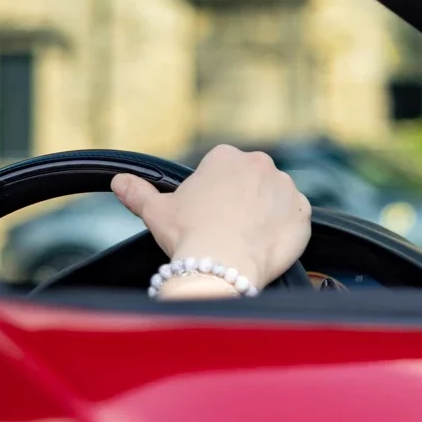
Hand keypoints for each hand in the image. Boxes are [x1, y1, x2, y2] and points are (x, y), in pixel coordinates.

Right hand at [111, 145, 310, 298]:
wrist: (222, 264)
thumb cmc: (188, 234)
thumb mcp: (156, 211)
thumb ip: (137, 191)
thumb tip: (118, 180)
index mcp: (225, 156)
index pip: (222, 169)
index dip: (213, 194)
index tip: (207, 214)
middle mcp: (260, 164)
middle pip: (250, 182)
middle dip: (241, 201)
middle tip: (225, 229)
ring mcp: (286, 188)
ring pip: (274, 199)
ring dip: (265, 214)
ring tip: (245, 240)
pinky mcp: (303, 213)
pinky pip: (295, 219)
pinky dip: (284, 231)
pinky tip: (267, 246)